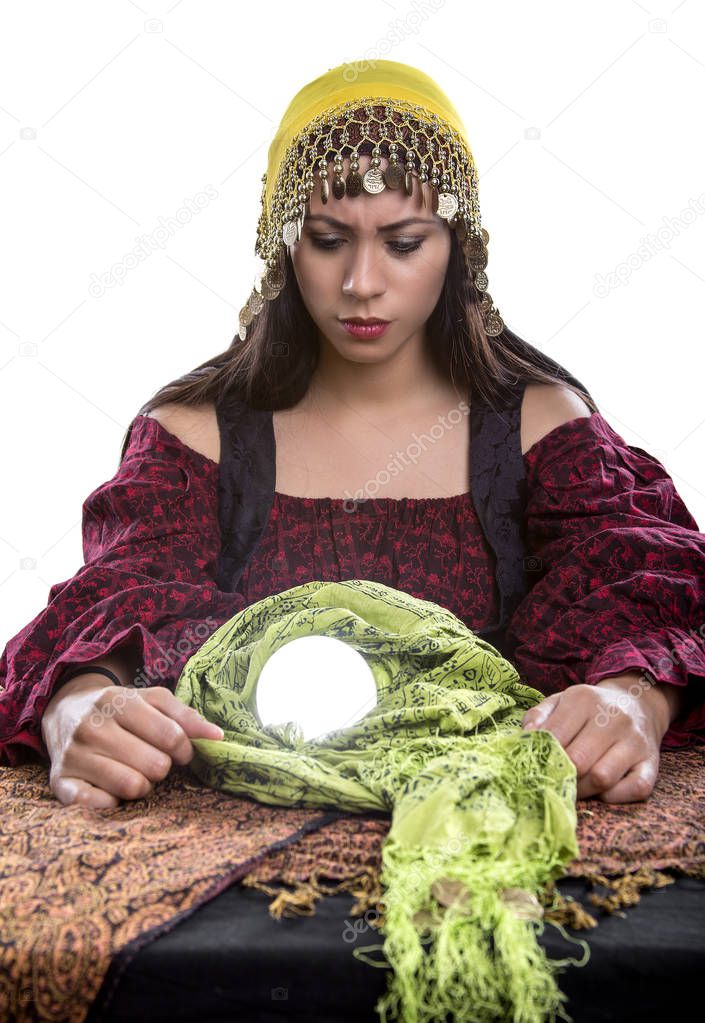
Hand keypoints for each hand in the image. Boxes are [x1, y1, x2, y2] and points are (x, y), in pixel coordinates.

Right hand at [41, 673, 224, 808]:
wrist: (64, 711)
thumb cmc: (119, 708)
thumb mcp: (151, 700)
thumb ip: (186, 716)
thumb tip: (218, 737)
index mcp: (117, 701)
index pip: (171, 737)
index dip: (184, 750)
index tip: (180, 751)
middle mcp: (91, 726)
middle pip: (155, 765)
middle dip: (162, 767)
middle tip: (152, 760)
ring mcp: (73, 755)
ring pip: (131, 787)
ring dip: (142, 785)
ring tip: (134, 771)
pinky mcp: (60, 782)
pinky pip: (100, 805)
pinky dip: (114, 801)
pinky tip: (111, 787)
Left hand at [521, 672, 672, 802]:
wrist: (637, 702)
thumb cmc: (590, 708)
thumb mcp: (560, 701)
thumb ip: (538, 717)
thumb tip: (526, 738)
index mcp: (584, 699)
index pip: (554, 737)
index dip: (541, 757)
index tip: (535, 767)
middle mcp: (614, 718)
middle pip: (577, 761)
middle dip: (560, 776)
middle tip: (552, 782)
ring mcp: (635, 741)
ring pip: (602, 777)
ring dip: (584, 790)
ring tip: (575, 786)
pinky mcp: (652, 762)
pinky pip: (635, 789)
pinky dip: (615, 797)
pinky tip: (602, 791)